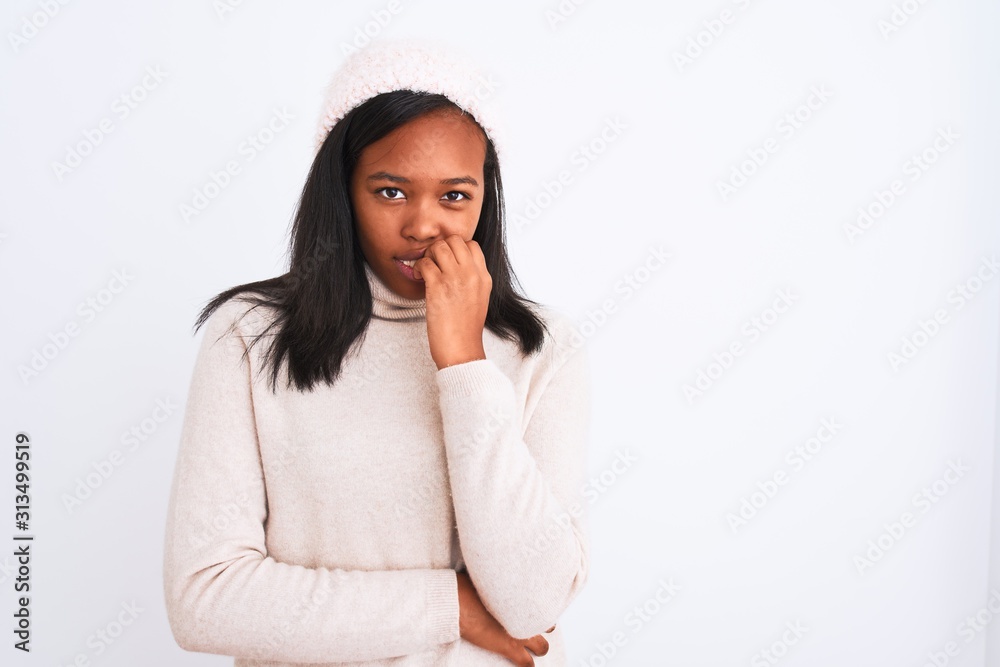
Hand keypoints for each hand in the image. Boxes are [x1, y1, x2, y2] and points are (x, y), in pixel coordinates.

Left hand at [412, 236, 491, 369]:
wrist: (461, 349)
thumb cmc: (466, 329)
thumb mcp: (479, 299)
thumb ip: (472, 280)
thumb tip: (457, 267)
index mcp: (484, 277)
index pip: (472, 245)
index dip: (456, 248)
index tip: (447, 261)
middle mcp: (472, 274)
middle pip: (455, 240)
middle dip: (440, 247)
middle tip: (434, 262)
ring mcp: (455, 279)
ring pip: (438, 247)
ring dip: (428, 256)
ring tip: (425, 271)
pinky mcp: (438, 287)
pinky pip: (424, 263)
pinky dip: (418, 268)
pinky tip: (419, 279)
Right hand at [457, 570, 553, 665]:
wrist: (458, 602)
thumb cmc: (468, 586)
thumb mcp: (488, 578)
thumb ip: (499, 582)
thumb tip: (496, 577)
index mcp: (523, 596)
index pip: (542, 602)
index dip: (540, 606)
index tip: (536, 606)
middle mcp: (526, 615)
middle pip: (548, 625)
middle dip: (544, 626)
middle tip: (535, 626)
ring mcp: (520, 633)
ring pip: (543, 647)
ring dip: (539, 647)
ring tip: (533, 647)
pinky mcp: (509, 648)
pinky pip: (527, 663)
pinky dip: (527, 664)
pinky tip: (527, 664)